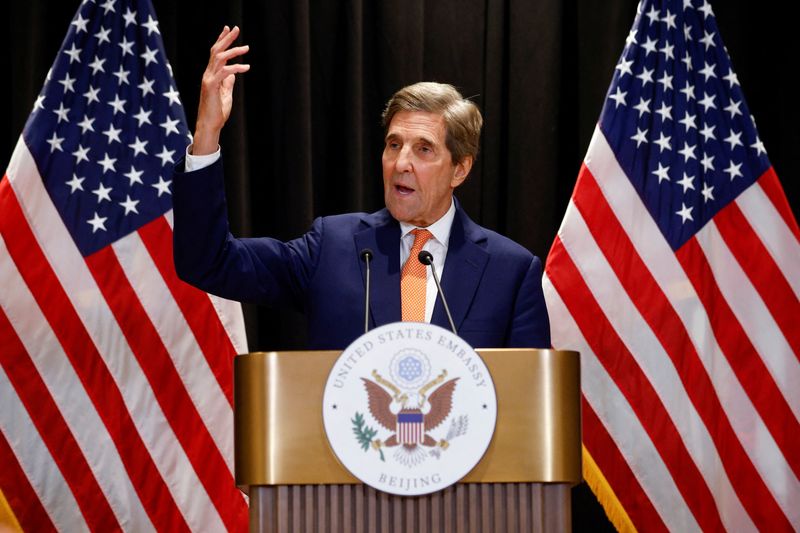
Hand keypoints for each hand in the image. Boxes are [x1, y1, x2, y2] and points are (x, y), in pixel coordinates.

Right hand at [193, 25, 249, 154]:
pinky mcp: (210, 86)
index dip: (221, 40)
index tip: (228, 30)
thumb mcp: (225, 94)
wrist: (210, 125)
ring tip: (246, 48)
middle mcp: (208, 74)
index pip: (215, 53)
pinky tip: (246, 67)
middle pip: (216, 50)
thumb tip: (233, 74)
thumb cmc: (217, 112)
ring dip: (233, 51)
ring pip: (219, 58)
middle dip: (226, 38)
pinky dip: (236, 68)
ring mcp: (208, 79)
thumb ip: (227, 83)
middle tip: (236, 28)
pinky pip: (224, 72)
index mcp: (211, 75)